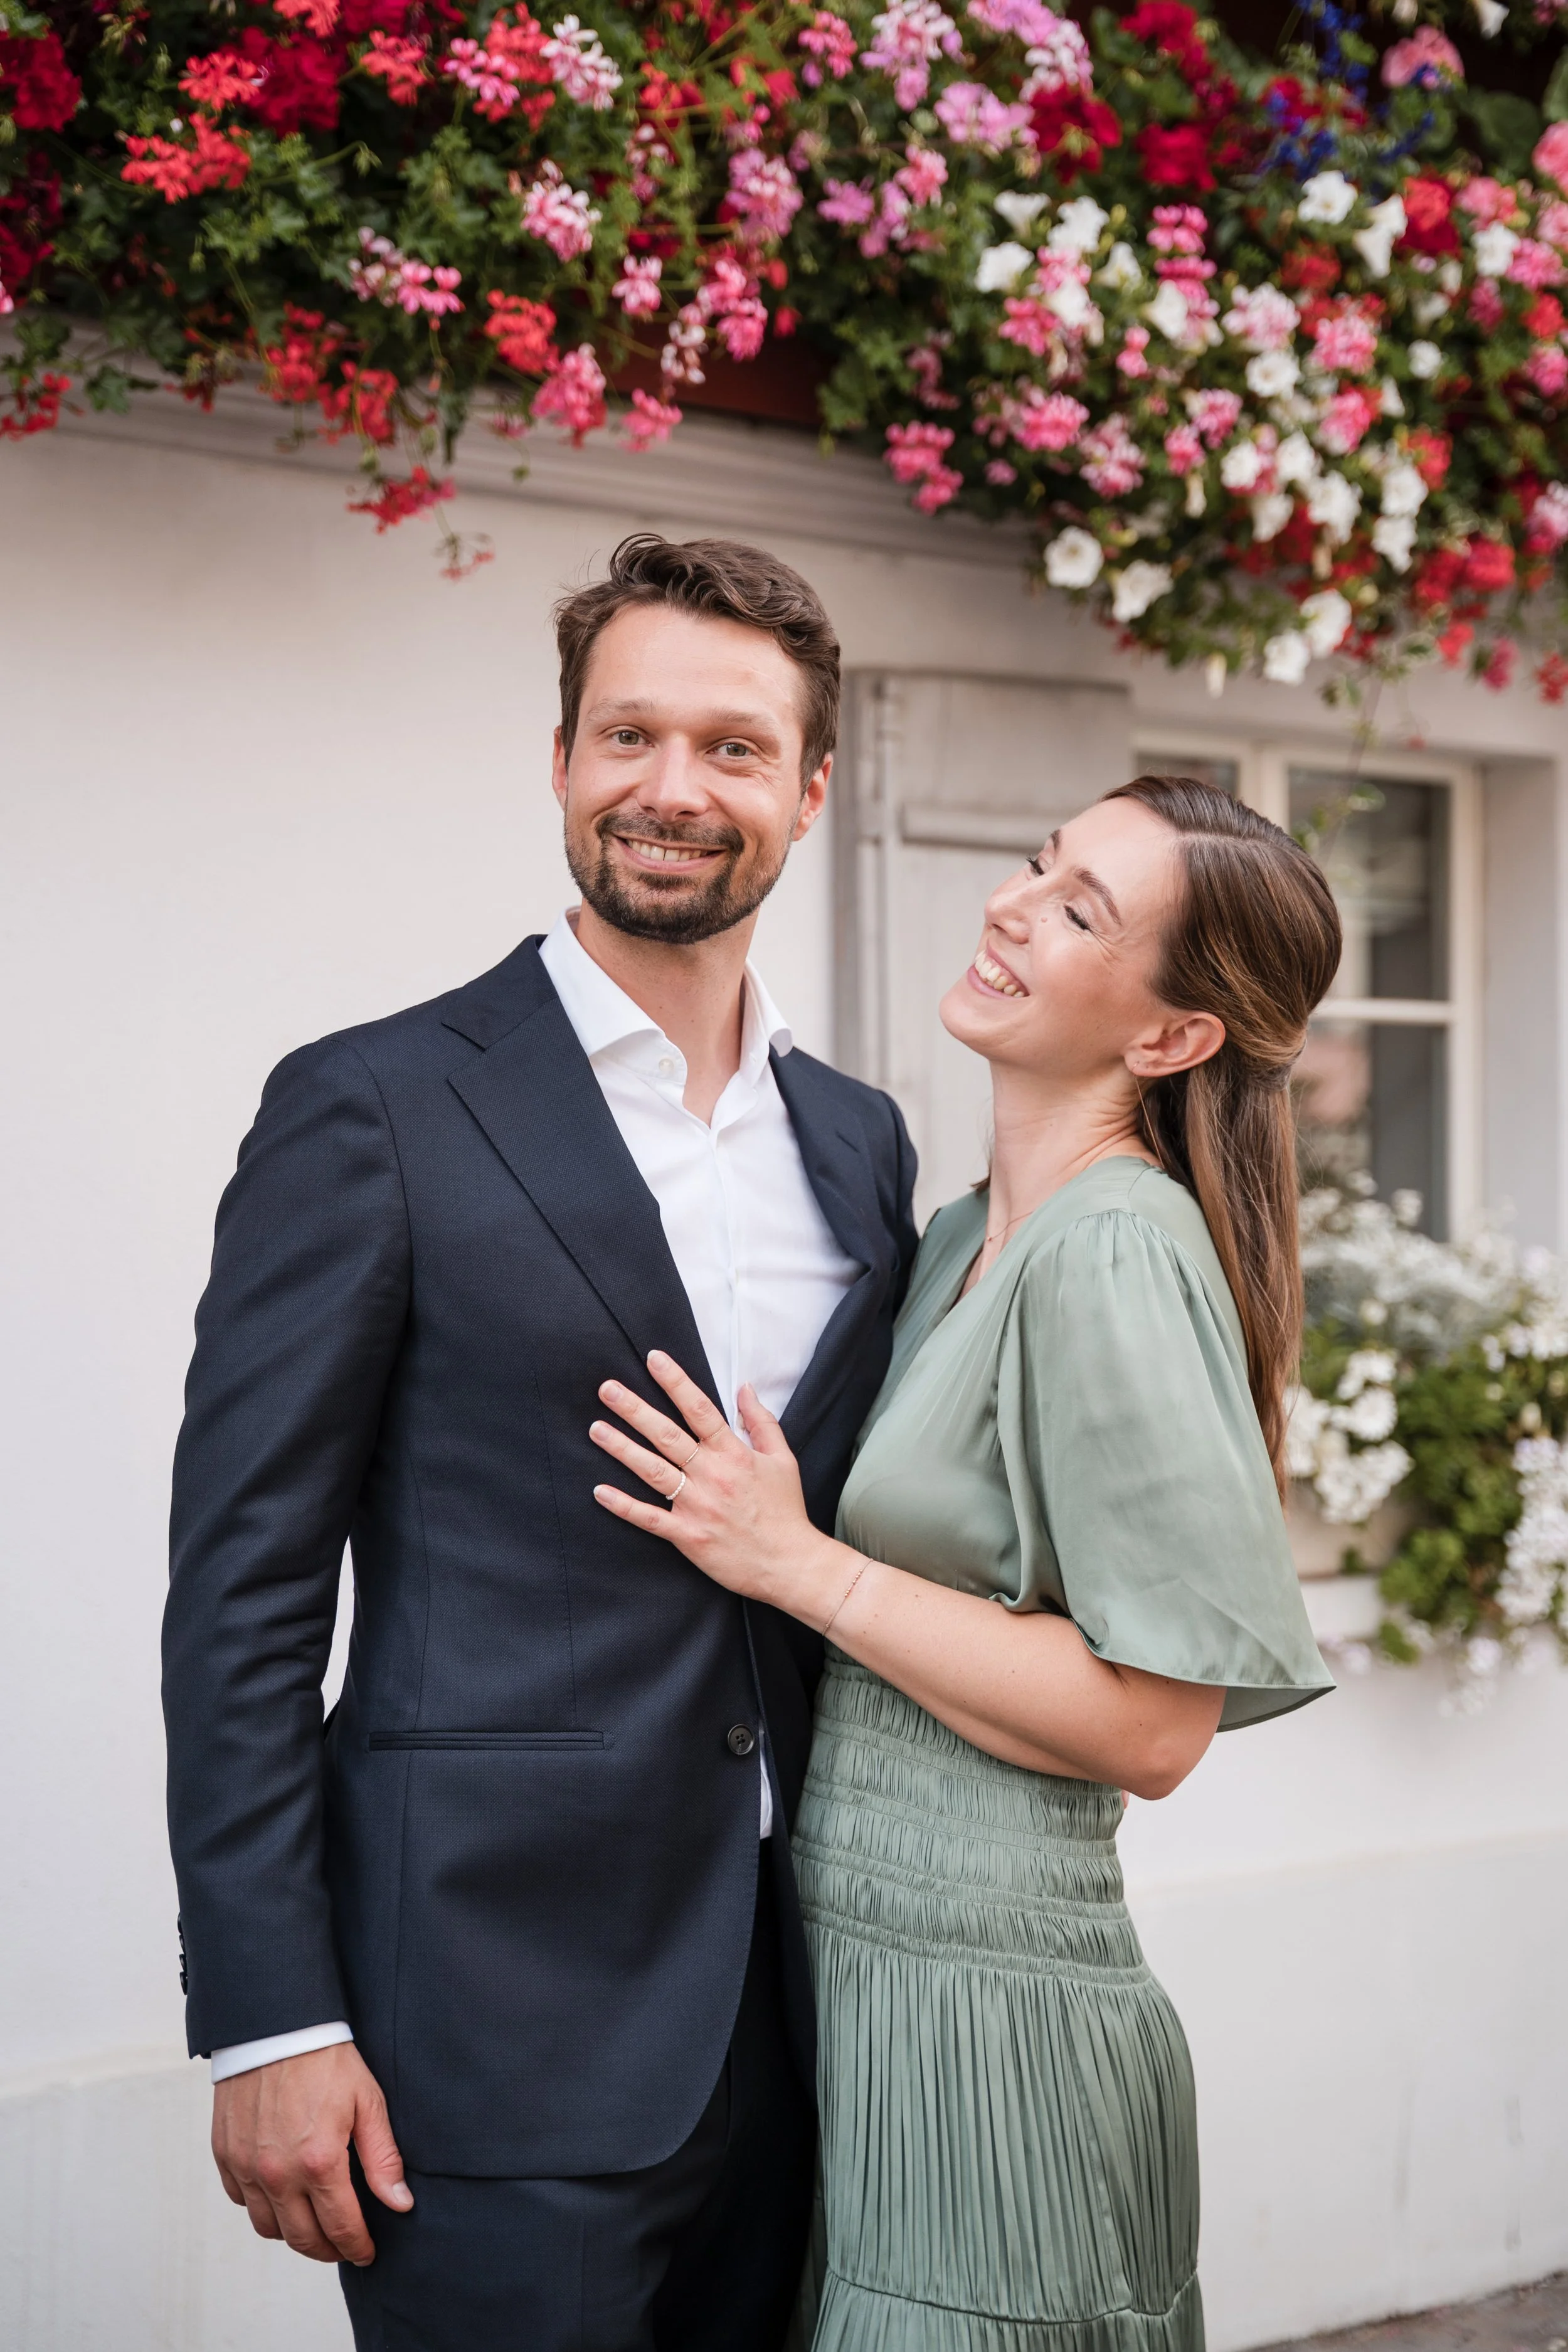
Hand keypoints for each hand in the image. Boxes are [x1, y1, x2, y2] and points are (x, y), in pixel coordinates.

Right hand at [212, 2041, 411, 2265]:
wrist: (275, 2024)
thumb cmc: (326, 2059)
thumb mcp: (367, 2102)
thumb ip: (383, 2158)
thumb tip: (400, 2203)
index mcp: (319, 2161)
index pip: (341, 2228)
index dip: (357, 2247)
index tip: (367, 2252)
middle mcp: (277, 2173)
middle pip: (302, 2239)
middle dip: (327, 2251)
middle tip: (343, 2246)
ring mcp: (246, 2166)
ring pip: (268, 2227)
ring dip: (293, 2233)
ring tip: (313, 2222)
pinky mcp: (225, 2154)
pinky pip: (241, 2201)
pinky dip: (262, 2206)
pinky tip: (281, 2194)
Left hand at [591, 1352, 852, 1626]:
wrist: (790, 1563)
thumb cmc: (785, 1510)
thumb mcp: (783, 1459)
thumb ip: (762, 1421)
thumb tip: (745, 1387)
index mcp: (734, 1454)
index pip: (700, 1409)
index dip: (675, 1382)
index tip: (654, 1358)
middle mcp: (712, 1476)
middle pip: (667, 1435)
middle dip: (635, 1409)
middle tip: (607, 1389)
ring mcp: (697, 1506)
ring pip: (653, 1471)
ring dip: (622, 1448)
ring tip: (596, 1428)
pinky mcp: (688, 1536)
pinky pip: (650, 1518)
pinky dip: (624, 1505)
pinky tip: (600, 1491)